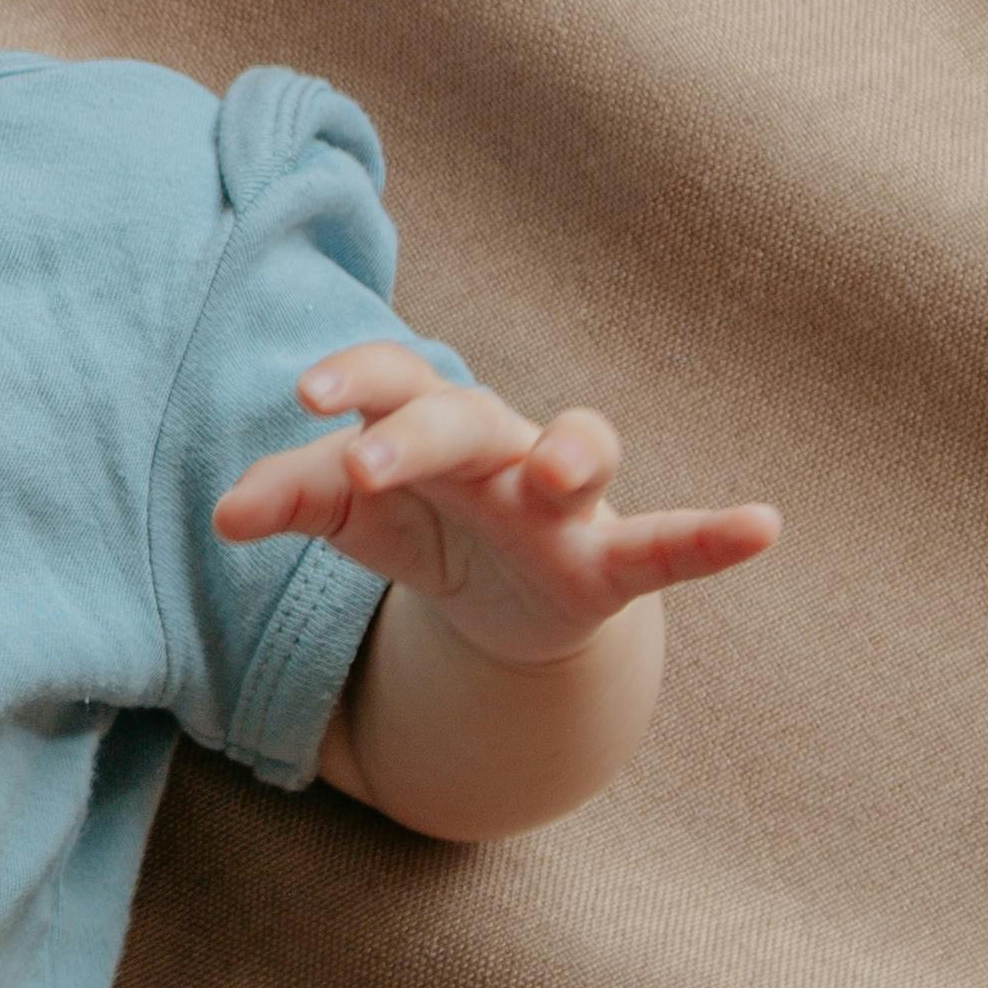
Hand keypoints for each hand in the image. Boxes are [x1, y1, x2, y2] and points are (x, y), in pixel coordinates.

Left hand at [211, 343, 777, 671]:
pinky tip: (764, 526)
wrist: (496, 606)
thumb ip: (296, 499)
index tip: (304, 395)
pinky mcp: (608, 560)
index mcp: (428, 424)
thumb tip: (223, 515)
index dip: (354, 380)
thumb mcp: (356, 517)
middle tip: (363, 464)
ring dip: (571, 451)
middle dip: (417, 432)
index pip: (391, 383)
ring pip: (578, 448)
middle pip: (463, 413)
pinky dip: (713, 536)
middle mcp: (500, 443)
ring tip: (560, 473)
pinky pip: (666, 544)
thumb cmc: (420, 527)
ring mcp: (562, 499)